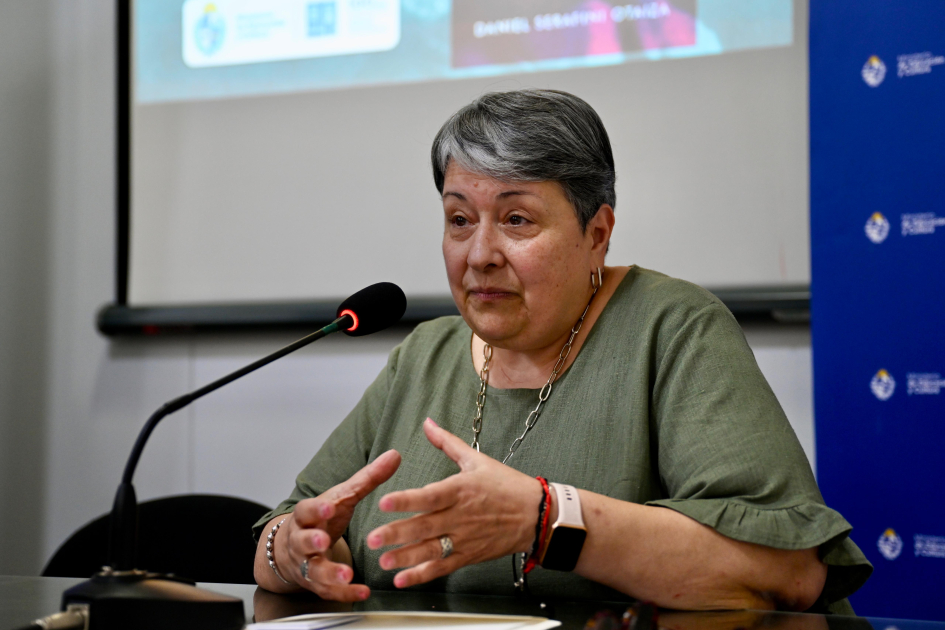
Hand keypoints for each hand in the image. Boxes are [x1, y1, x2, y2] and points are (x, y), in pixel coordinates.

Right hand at [277, 449, 400, 600]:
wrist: (293, 548)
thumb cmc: (323, 517)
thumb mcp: (343, 497)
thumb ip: (368, 478)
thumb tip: (395, 454)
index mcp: (308, 515)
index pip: (307, 509)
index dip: (316, 508)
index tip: (329, 506)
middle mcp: (301, 540)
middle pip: (302, 540)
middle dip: (311, 541)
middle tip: (324, 540)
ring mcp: (306, 563)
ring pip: (313, 570)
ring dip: (329, 573)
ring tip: (346, 574)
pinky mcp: (316, 583)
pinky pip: (327, 591)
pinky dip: (344, 593)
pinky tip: (362, 592)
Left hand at [366, 418, 542, 587]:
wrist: (537, 514)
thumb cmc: (507, 485)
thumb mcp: (477, 459)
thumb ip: (447, 442)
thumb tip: (428, 423)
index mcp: (461, 490)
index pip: (430, 496)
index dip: (407, 500)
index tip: (385, 501)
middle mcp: (461, 516)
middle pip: (425, 526)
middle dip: (397, 533)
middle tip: (372, 539)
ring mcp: (465, 538)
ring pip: (431, 550)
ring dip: (405, 557)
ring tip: (382, 562)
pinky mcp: (469, 555)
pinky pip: (443, 567)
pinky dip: (423, 575)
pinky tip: (403, 579)